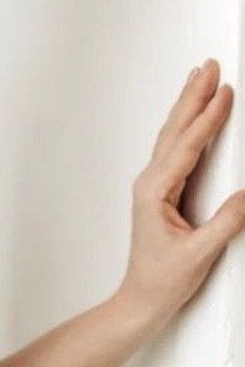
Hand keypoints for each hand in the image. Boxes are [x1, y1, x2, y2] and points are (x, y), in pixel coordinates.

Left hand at [116, 58, 244, 328]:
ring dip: (188, 107)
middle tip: (208, 66)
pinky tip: (195, 119)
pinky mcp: (161, 193)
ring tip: (200, 80)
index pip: (186, 147)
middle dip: (192, 97)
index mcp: (155, 192)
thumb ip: (225, 223)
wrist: (141, 299)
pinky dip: (187, 128)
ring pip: (173, 137)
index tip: (224, 92)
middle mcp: (150, 184)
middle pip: (174, 131)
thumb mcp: (199, 253)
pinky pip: (176, 151)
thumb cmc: (162, 280)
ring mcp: (153, 187)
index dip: (207, 118)